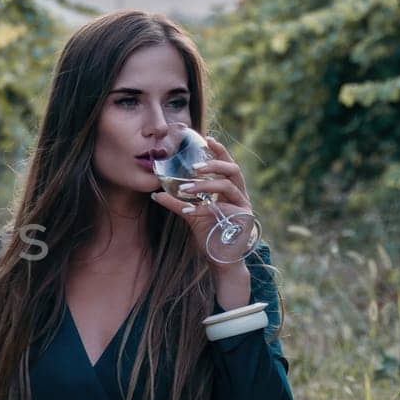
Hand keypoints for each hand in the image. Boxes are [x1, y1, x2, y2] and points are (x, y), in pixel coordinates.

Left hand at [150, 134, 251, 267]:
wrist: (219, 260)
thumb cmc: (208, 236)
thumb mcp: (190, 215)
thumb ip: (176, 203)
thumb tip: (155, 194)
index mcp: (229, 191)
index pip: (227, 165)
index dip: (220, 151)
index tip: (207, 139)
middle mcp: (239, 196)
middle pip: (233, 170)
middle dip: (215, 164)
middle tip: (194, 167)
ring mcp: (244, 207)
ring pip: (229, 186)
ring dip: (206, 185)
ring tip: (186, 188)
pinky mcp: (244, 220)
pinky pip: (223, 208)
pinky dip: (204, 208)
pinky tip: (188, 211)